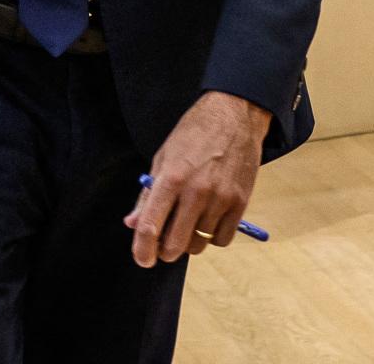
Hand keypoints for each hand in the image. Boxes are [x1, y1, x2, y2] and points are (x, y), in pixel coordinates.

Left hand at [129, 91, 269, 266]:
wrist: (235, 115)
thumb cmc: (194, 134)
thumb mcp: (163, 157)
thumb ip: (148, 194)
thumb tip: (132, 224)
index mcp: (171, 178)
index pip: (150, 227)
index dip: (142, 250)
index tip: (142, 259)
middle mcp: (195, 192)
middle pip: (175, 245)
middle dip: (166, 250)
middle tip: (165, 241)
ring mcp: (220, 198)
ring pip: (199, 244)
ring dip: (191, 240)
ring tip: (190, 220)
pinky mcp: (240, 202)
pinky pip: (222, 240)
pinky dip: (213, 237)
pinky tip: (209, 220)